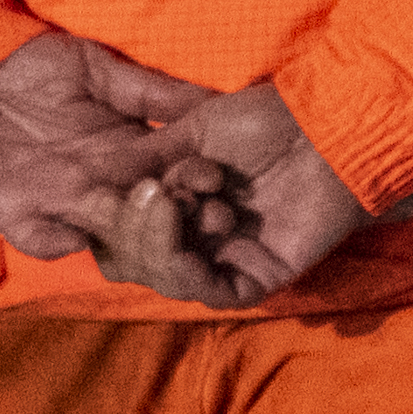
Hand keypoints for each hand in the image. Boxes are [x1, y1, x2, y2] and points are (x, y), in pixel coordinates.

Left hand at [0, 32, 214, 257]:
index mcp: (127, 156)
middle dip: (175, 222)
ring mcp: (58, 204)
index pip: (173, 181)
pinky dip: (62, 241)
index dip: (197, 183)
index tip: (216, 177)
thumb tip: (214, 102)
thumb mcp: (100, 70)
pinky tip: (78, 232)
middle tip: (190, 215)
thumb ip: (153, 90)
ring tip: (141, 218)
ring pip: (107, 237)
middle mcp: (99, 187)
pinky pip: (46, 242)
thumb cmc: (31, 64)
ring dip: (128, 233)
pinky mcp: (16, 213)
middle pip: (148, 220)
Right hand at [97, 81, 368, 307]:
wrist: (327, 124)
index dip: (110, 214)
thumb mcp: (190, 133)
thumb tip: (85, 178)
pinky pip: (216, 293)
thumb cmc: (267, 120)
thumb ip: (142, 160)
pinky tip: (194, 231)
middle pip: (139, 261)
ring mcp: (229, 260)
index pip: (122, 232)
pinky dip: (193, 269)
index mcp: (178, 206)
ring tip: (179, 198)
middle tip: (156, 187)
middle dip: (136, 225)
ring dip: (162, 240)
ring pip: (171, 278)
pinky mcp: (262, 277)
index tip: (114, 182)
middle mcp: (198, 239)